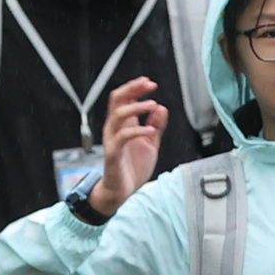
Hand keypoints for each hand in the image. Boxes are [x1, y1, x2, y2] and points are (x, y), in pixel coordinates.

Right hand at [91, 78, 166, 213]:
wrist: (122, 191)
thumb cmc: (133, 167)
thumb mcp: (150, 144)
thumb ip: (156, 126)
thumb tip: (162, 108)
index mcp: (123, 124)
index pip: (124, 98)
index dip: (136, 87)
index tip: (150, 83)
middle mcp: (115, 128)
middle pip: (116, 99)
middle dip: (132, 89)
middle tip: (150, 85)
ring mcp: (113, 140)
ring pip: (118, 115)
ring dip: (136, 107)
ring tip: (152, 105)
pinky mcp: (113, 153)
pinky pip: (123, 137)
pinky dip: (137, 130)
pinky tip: (150, 130)